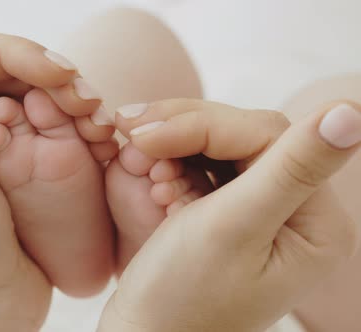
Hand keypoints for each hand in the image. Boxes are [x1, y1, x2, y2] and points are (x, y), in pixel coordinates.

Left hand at [0, 6, 86, 330]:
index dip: (12, 55)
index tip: (59, 74)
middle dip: (47, 78)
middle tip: (88, 99)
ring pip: (22, 93)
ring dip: (64, 99)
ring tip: (97, 120)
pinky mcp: (4, 159)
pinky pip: (36, 123)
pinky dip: (67, 124)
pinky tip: (94, 133)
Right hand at [99, 99, 360, 330]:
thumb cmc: (181, 301)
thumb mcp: (234, 231)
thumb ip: (290, 168)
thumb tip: (349, 110)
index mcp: (313, 223)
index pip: (267, 137)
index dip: (204, 125)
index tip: (144, 134)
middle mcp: (295, 214)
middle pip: (242, 136)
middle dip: (182, 132)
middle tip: (131, 133)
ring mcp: (260, 213)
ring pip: (218, 146)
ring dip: (172, 145)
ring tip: (137, 159)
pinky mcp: (228, 215)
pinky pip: (203, 168)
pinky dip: (172, 165)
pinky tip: (150, 178)